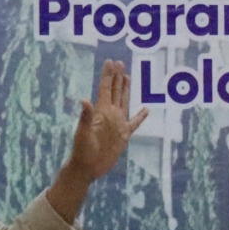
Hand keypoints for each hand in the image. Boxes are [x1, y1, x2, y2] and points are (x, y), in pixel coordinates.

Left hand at [64, 61, 148, 183]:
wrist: (87, 167)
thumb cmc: (82, 150)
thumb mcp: (83, 133)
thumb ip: (86, 116)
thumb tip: (84, 100)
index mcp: (101, 111)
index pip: (106, 88)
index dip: (108, 75)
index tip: (111, 62)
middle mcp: (110, 114)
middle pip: (115, 91)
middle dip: (117, 77)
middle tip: (120, 63)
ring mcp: (117, 123)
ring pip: (124, 102)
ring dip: (126, 89)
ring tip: (127, 77)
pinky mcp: (124, 135)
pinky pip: (134, 123)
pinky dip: (141, 116)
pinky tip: (146, 110)